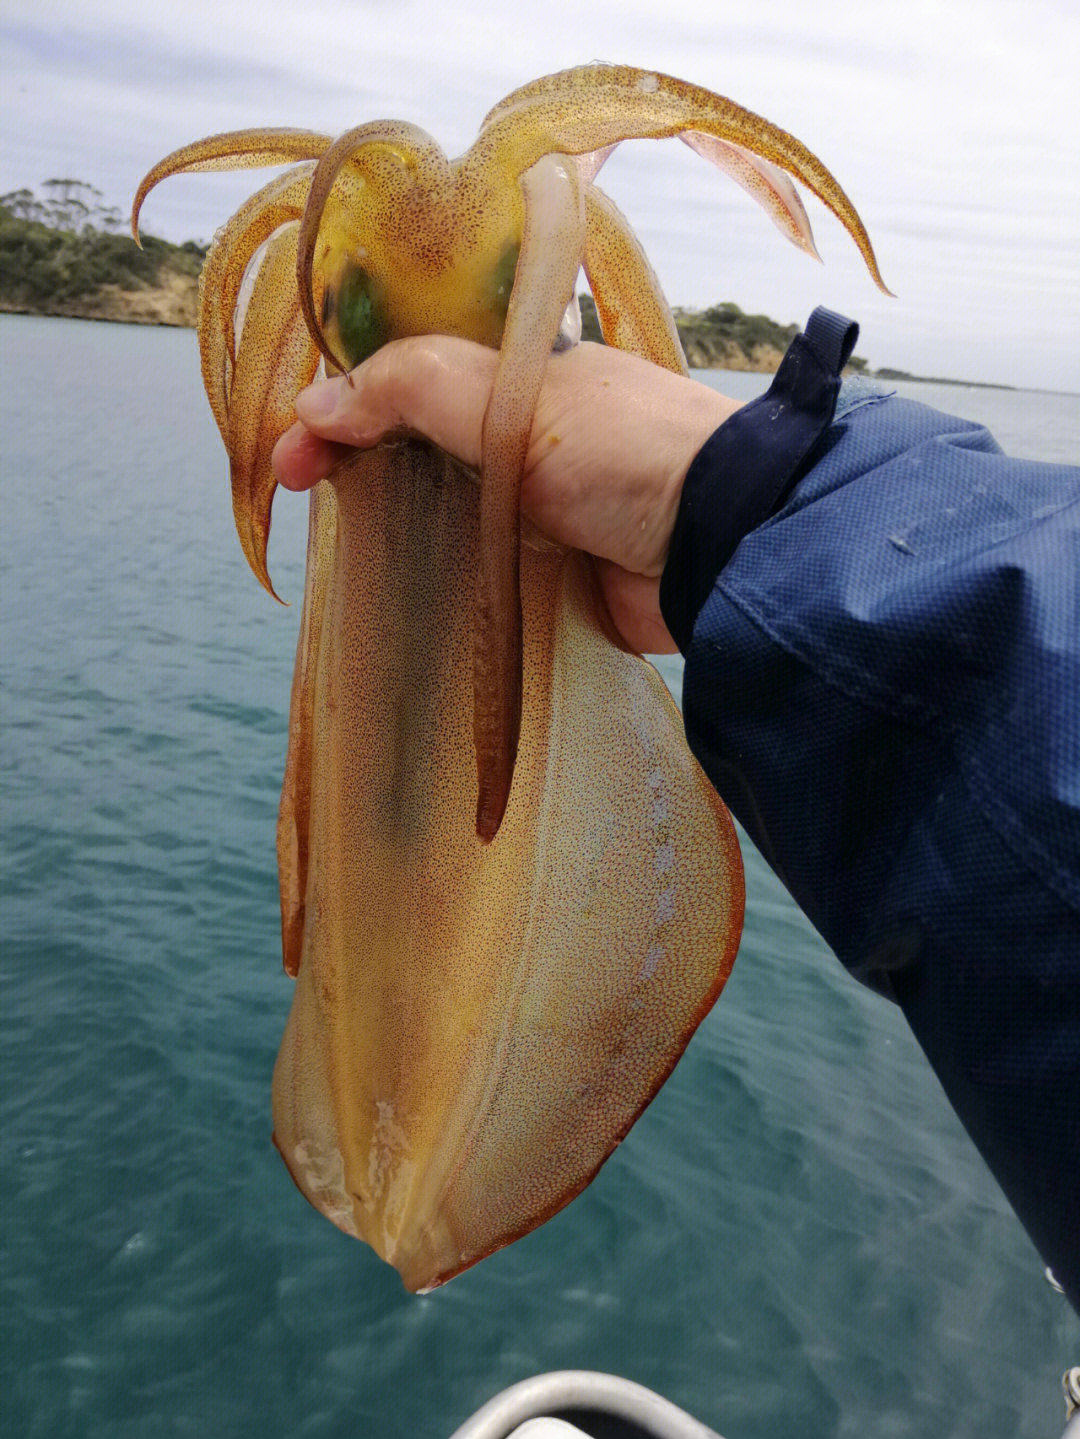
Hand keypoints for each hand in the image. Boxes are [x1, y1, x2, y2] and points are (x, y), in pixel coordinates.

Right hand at [272, 337, 740, 652]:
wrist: (720, 547)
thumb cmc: (626, 451)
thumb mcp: (514, 397)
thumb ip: (413, 388)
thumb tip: (317, 402)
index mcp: (519, 378)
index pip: (409, 377)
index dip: (345, 402)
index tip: (293, 449)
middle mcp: (523, 436)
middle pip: (415, 442)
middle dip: (354, 459)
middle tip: (297, 490)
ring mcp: (536, 508)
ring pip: (439, 508)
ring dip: (388, 519)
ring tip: (335, 537)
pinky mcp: (549, 573)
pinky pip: (474, 568)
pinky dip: (434, 572)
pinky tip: (391, 581)